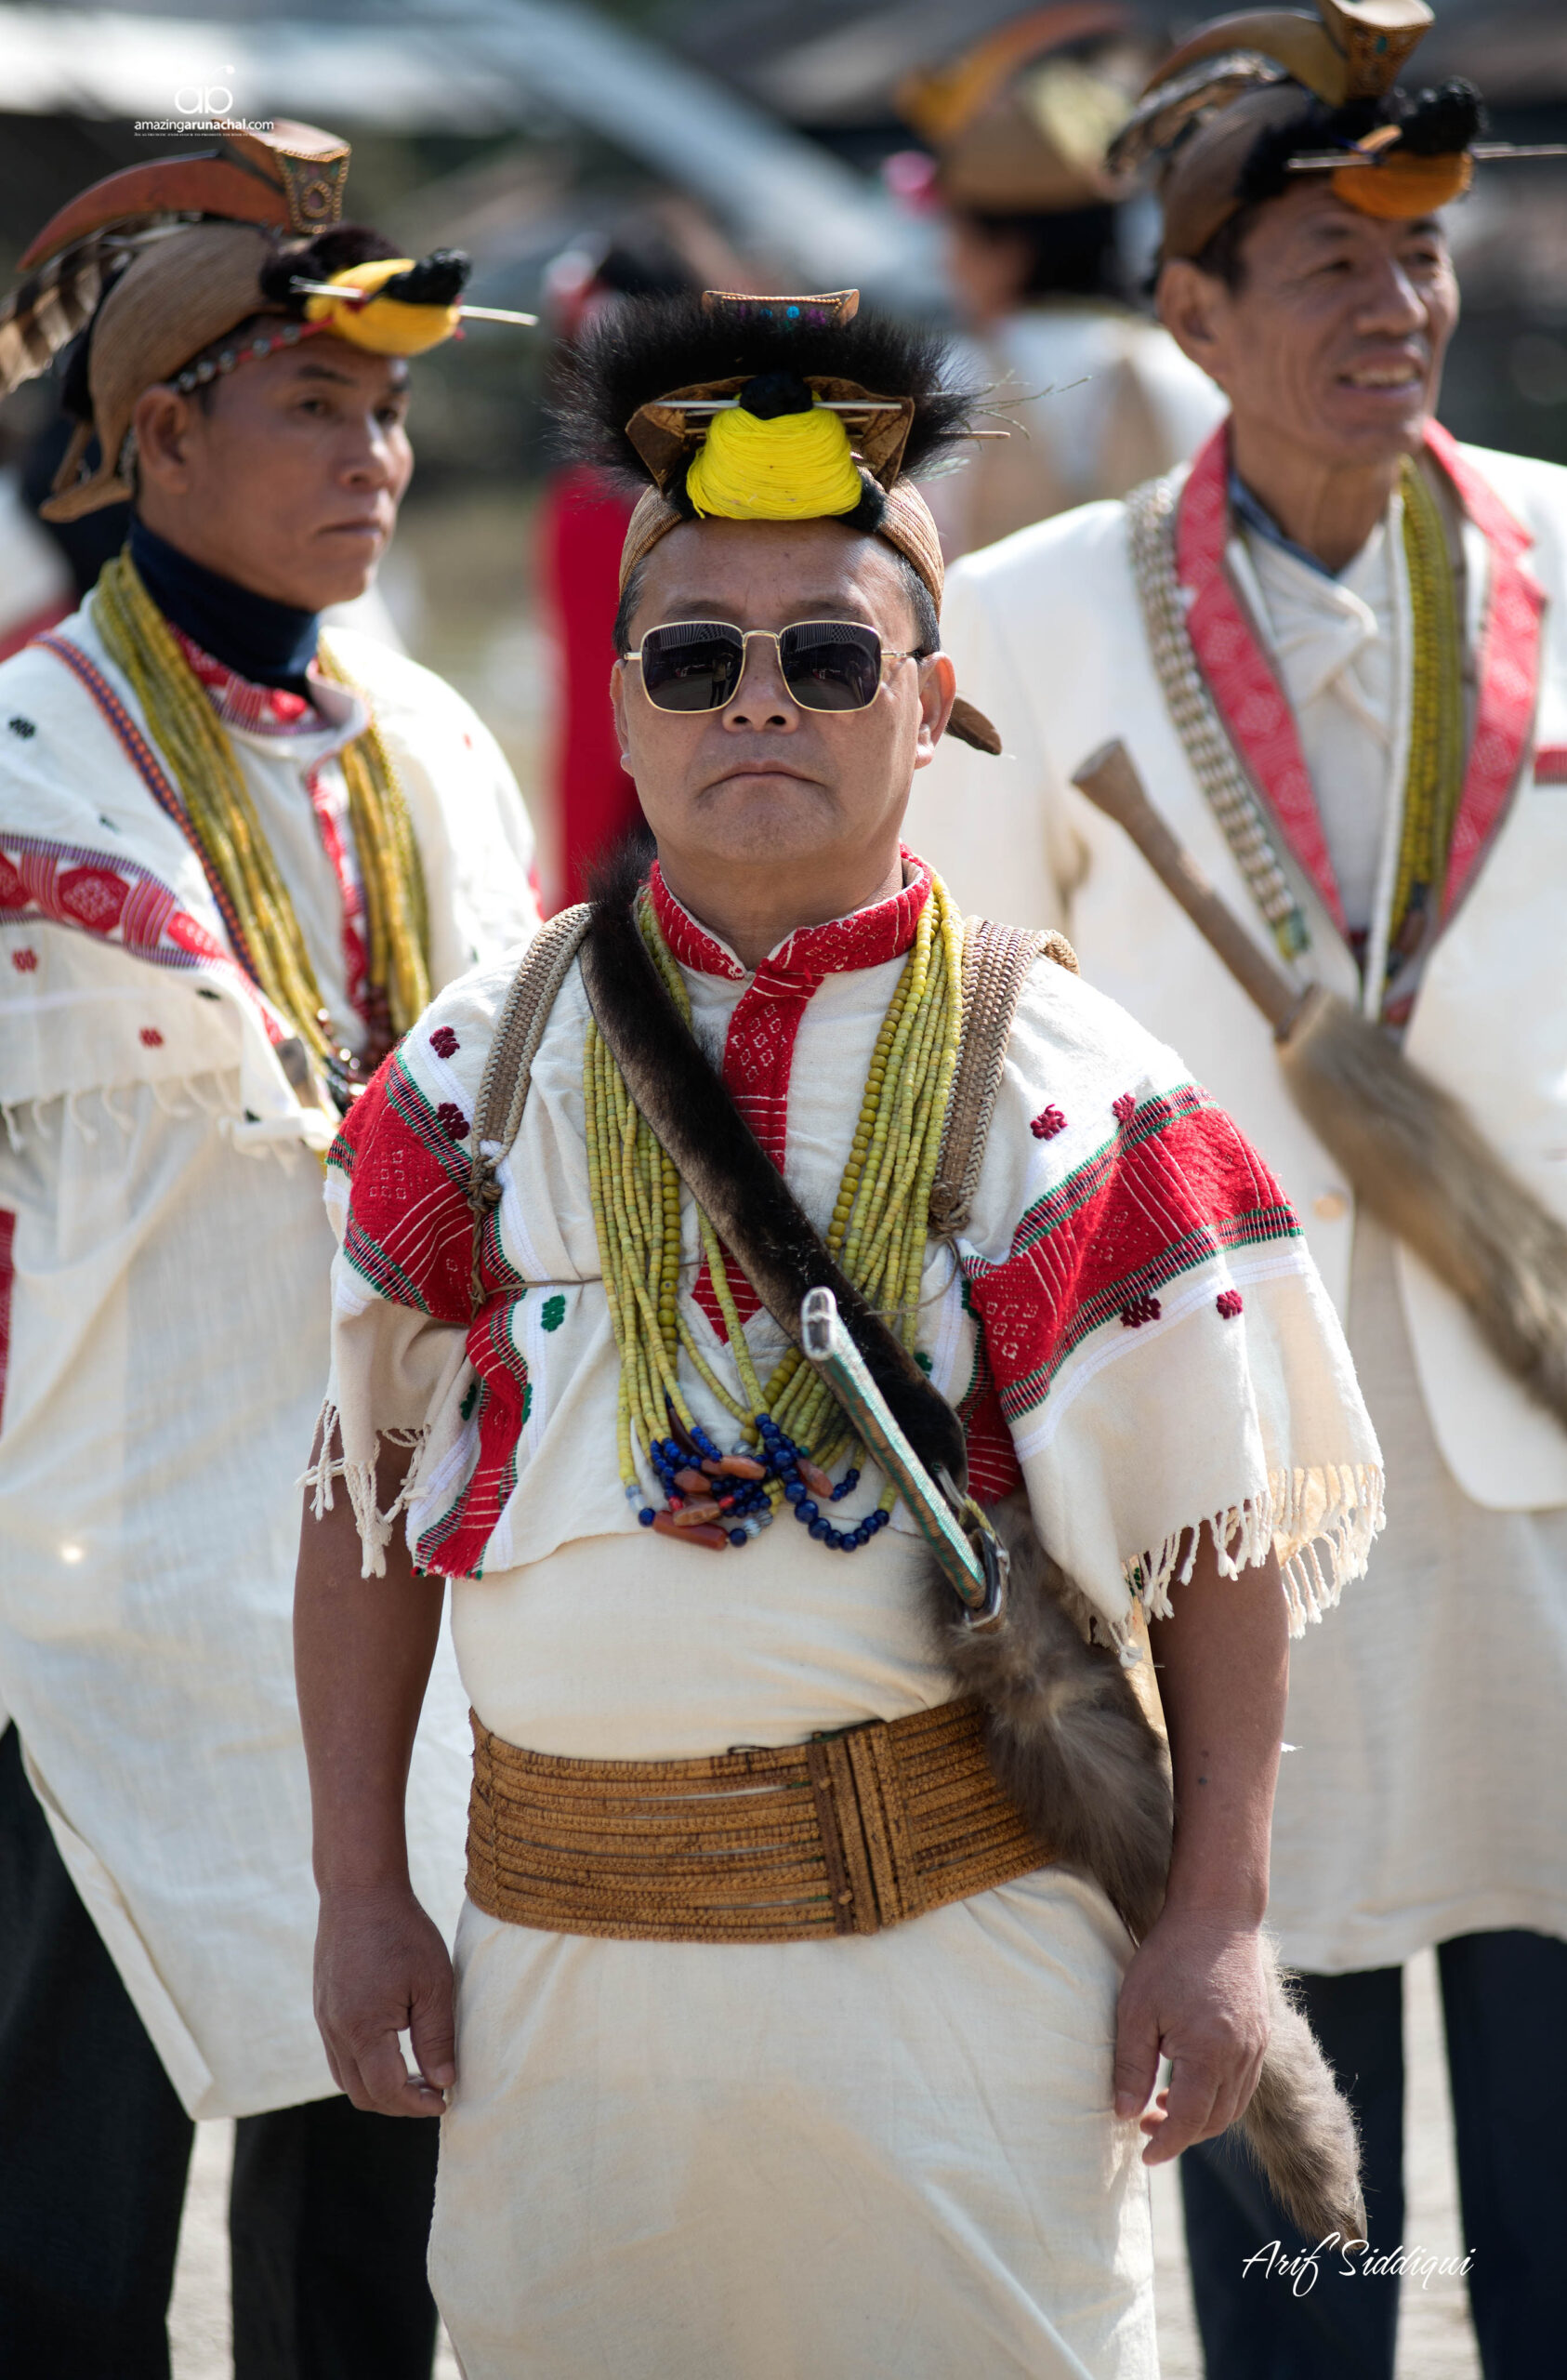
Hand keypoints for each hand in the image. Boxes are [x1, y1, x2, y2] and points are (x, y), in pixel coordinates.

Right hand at [314, 1882, 454, 2116]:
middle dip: (399, 2103)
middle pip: (362, 2094)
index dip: (417, 2104)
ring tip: (418, 2075)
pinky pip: (339, 2055)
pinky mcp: (323, 2007)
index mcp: (363, 2028)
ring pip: (346, 2078)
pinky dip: (364, 2066)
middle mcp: (336, 2031)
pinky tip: (393, 2049)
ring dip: (380, 2088)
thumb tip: (444, 2082)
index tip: (445, 2100)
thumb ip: (437, 2037)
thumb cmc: (402, 1931)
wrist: (359, 1890)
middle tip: (434, 2091)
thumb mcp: (433, 1983)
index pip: (386, 2090)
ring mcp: (325, 2020)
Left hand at [1112, 1905, 1269, 2163]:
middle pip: (1215, 2121)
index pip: (1189, 2121)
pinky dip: (1218, 2096)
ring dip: (1200, 2118)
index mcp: (1210, 2055)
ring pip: (1233, 2105)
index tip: (1144, 2156)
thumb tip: (1123, 2114)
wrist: (1217, 1914)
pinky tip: (1189, 2080)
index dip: (1166, 2145)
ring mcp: (1256, 2047)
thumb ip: (1131, 2066)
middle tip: (1145, 2128)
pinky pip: (1243, 2083)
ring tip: (1161, 2107)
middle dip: (1181, 2135)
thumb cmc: (1170, 1957)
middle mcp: (1241, 2058)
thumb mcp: (1137, 2009)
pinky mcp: (1261, 2034)